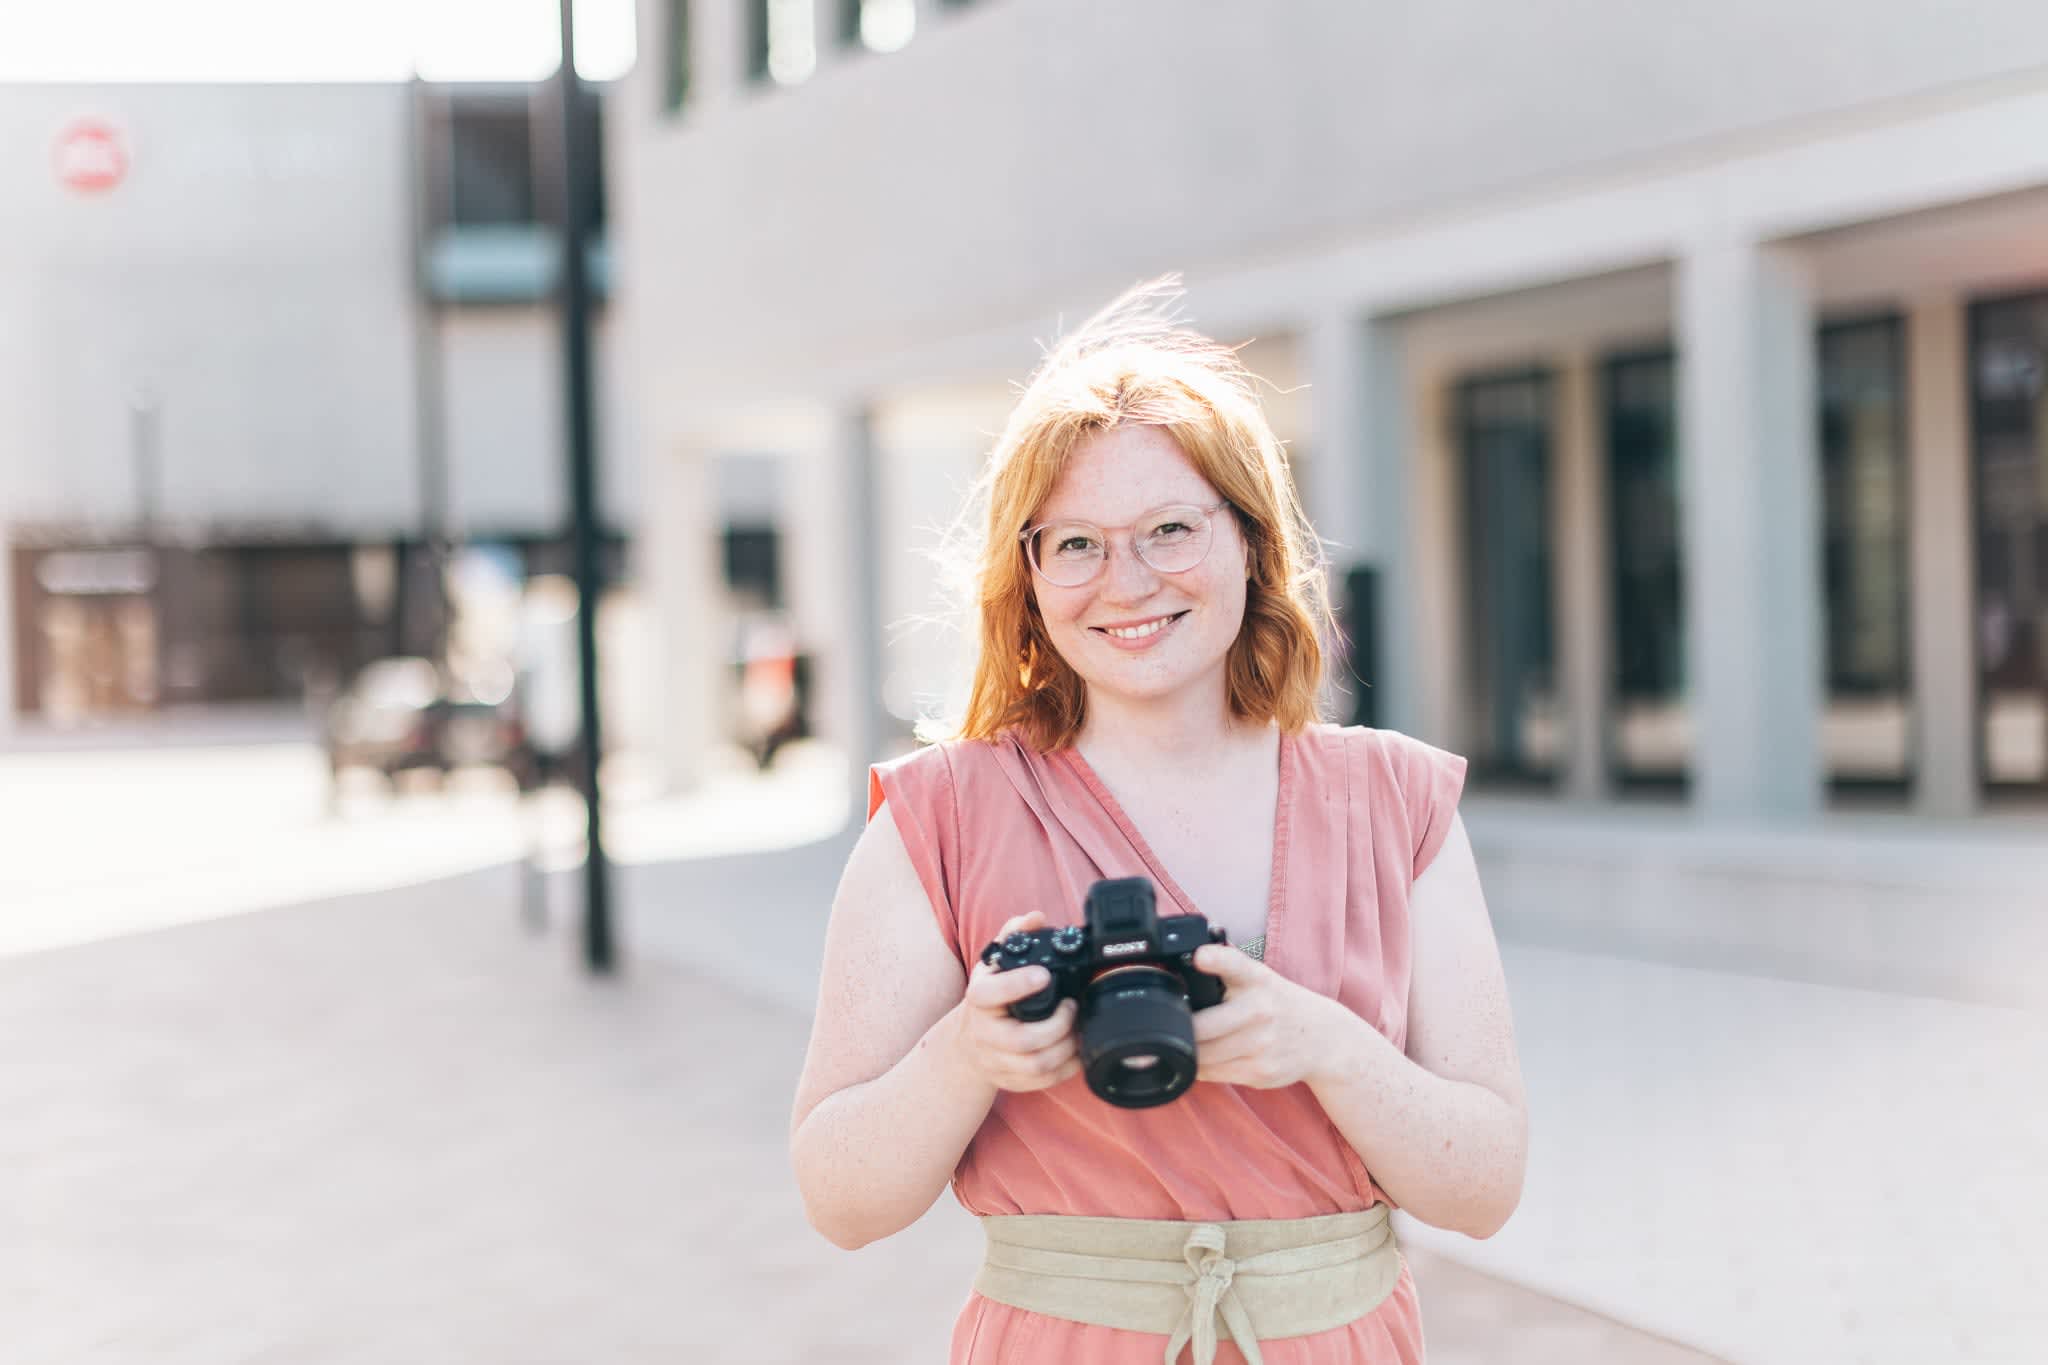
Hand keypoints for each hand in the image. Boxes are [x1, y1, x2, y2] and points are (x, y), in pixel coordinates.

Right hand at [952, 912, 1081, 1094]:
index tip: (1044, 975)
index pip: (990, 995)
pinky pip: (1042, 1082)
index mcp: (979, 1000)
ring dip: (1066, 1048)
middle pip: (1022, 1040)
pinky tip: (1076, 1051)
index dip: (1018, 985)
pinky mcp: (1010, 1081)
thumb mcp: (994, 964)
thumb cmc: (988, 998)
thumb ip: (1014, 936)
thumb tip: (1036, 918)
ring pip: (1035, 1065)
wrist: (967, 1043)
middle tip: (1071, 1006)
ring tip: (1077, 1029)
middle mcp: (984, 1033)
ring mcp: (996, 1061)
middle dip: (1057, 1025)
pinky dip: (1065, 1069)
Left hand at [1190, 945, 1351, 1090]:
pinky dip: (1199, 1067)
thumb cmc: (1279, 1003)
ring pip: (1204, 1055)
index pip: (1236, 964)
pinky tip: (1200, 1059)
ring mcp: (1262, 1045)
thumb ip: (1226, 969)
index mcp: (1257, 980)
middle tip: (1166, 1024)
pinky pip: (1214, 1074)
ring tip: (1180, 1043)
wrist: (1325, 1039)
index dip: (1216, 958)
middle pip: (1203, 1027)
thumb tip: (1185, 960)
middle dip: (1180, 1028)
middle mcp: (1261, 1011)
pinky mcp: (1260, 1072)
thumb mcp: (1259, 978)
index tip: (1200, 956)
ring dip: (1186, 1050)